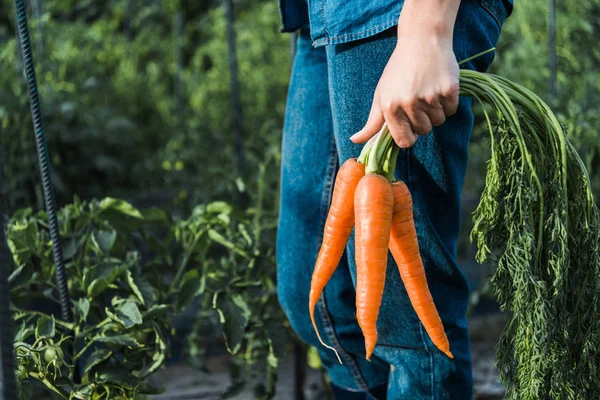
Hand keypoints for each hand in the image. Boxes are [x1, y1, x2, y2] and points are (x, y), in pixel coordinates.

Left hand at [351, 1, 460, 147]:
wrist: (422, 40)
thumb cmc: (398, 70)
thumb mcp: (381, 94)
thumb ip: (372, 122)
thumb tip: (355, 140)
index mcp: (391, 107)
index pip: (405, 141)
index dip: (409, 135)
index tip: (410, 125)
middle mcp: (410, 103)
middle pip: (424, 131)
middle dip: (423, 119)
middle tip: (418, 98)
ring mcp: (430, 97)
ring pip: (439, 121)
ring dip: (436, 110)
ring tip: (428, 90)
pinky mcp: (449, 89)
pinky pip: (451, 110)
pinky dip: (448, 102)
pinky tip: (439, 85)